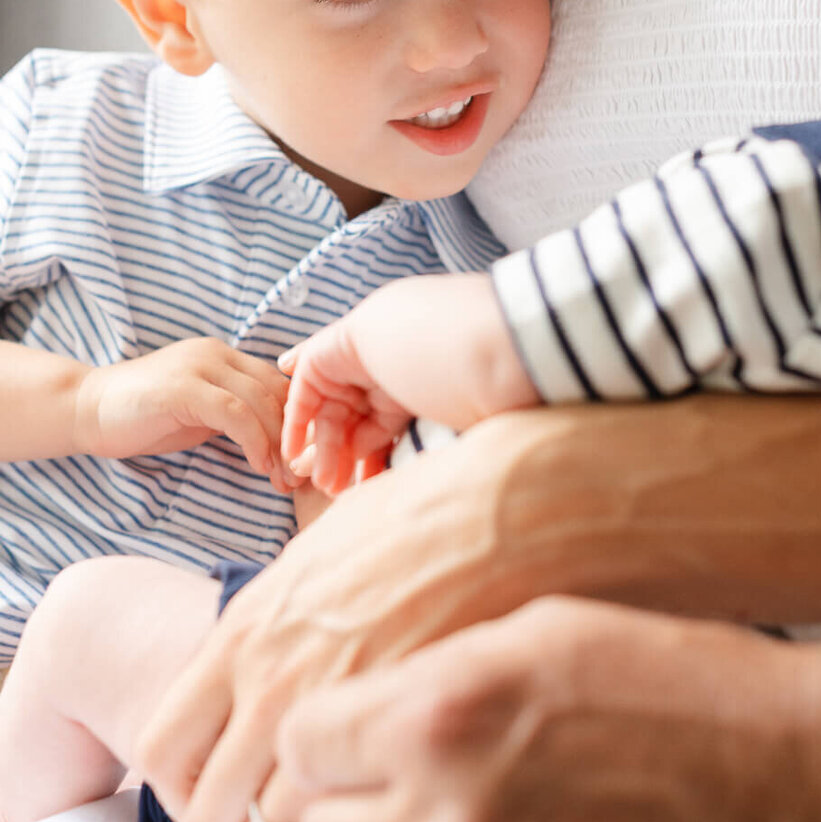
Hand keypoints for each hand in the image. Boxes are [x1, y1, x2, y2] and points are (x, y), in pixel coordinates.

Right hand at [74, 338, 296, 491]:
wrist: (87, 408)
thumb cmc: (144, 416)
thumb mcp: (200, 412)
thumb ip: (235, 415)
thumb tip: (280, 442)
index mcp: (224, 356)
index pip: (279, 383)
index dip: (299, 421)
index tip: (306, 458)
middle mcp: (217, 354)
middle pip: (278, 391)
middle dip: (296, 436)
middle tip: (303, 476)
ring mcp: (199, 366)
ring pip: (261, 402)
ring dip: (279, 446)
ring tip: (284, 480)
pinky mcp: (184, 387)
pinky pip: (236, 413)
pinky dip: (254, 442)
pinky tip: (259, 466)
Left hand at [134, 408, 555, 821]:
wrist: (508, 513)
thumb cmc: (421, 521)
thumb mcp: (318, 558)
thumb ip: (274, 628)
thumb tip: (262, 666)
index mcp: (242, 635)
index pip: (161, 751)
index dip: (186, 793)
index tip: (224, 806)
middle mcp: (270, 682)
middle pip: (210, 815)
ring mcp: (335, 717)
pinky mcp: (400, 744)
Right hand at [280, 274, 536, 493]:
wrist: (532, 359)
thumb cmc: (445, 339)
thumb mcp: (372, 329)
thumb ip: (325, 352)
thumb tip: (291, 365)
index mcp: (373, 331)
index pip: (318, 373)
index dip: (299, 413)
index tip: (288, 453)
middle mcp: (396, 360)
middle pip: (344, 408)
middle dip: (325, 445)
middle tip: (321, 484)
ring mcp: (426, 393)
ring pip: (372, 431)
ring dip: (352, 461)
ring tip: (342, 492)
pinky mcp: (455, 424)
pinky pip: (407, 448)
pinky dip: (385, 468)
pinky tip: (372, 487)